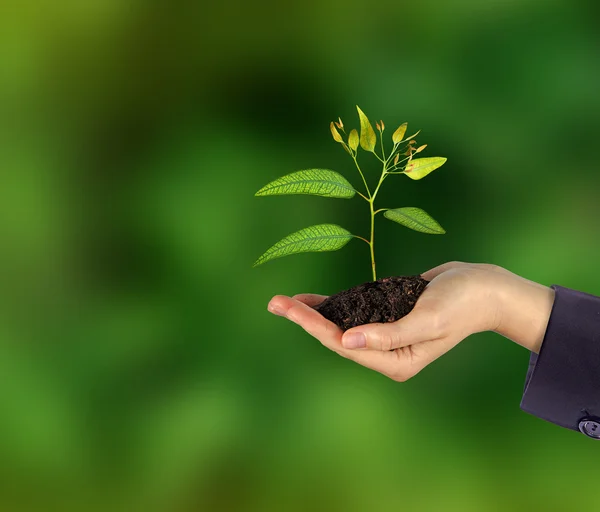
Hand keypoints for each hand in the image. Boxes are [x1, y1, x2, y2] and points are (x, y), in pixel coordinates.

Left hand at [267, 262, 554, 381]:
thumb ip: (388, 334)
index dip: (314, 325)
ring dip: (314, 313)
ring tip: (283, 301)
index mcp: (395, 362)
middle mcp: (386, 353)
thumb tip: (347, 341)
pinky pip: (353, 313)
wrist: (483, 287)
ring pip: (340, 326)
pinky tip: (313, 300)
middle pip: (336, 337)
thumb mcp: (427, 319)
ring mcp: (385, 336)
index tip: (288, 307)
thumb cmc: (461, 303)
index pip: (344, 344)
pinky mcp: (386, 317)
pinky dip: (333, 306)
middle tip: (274, 302)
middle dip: (306, 319)